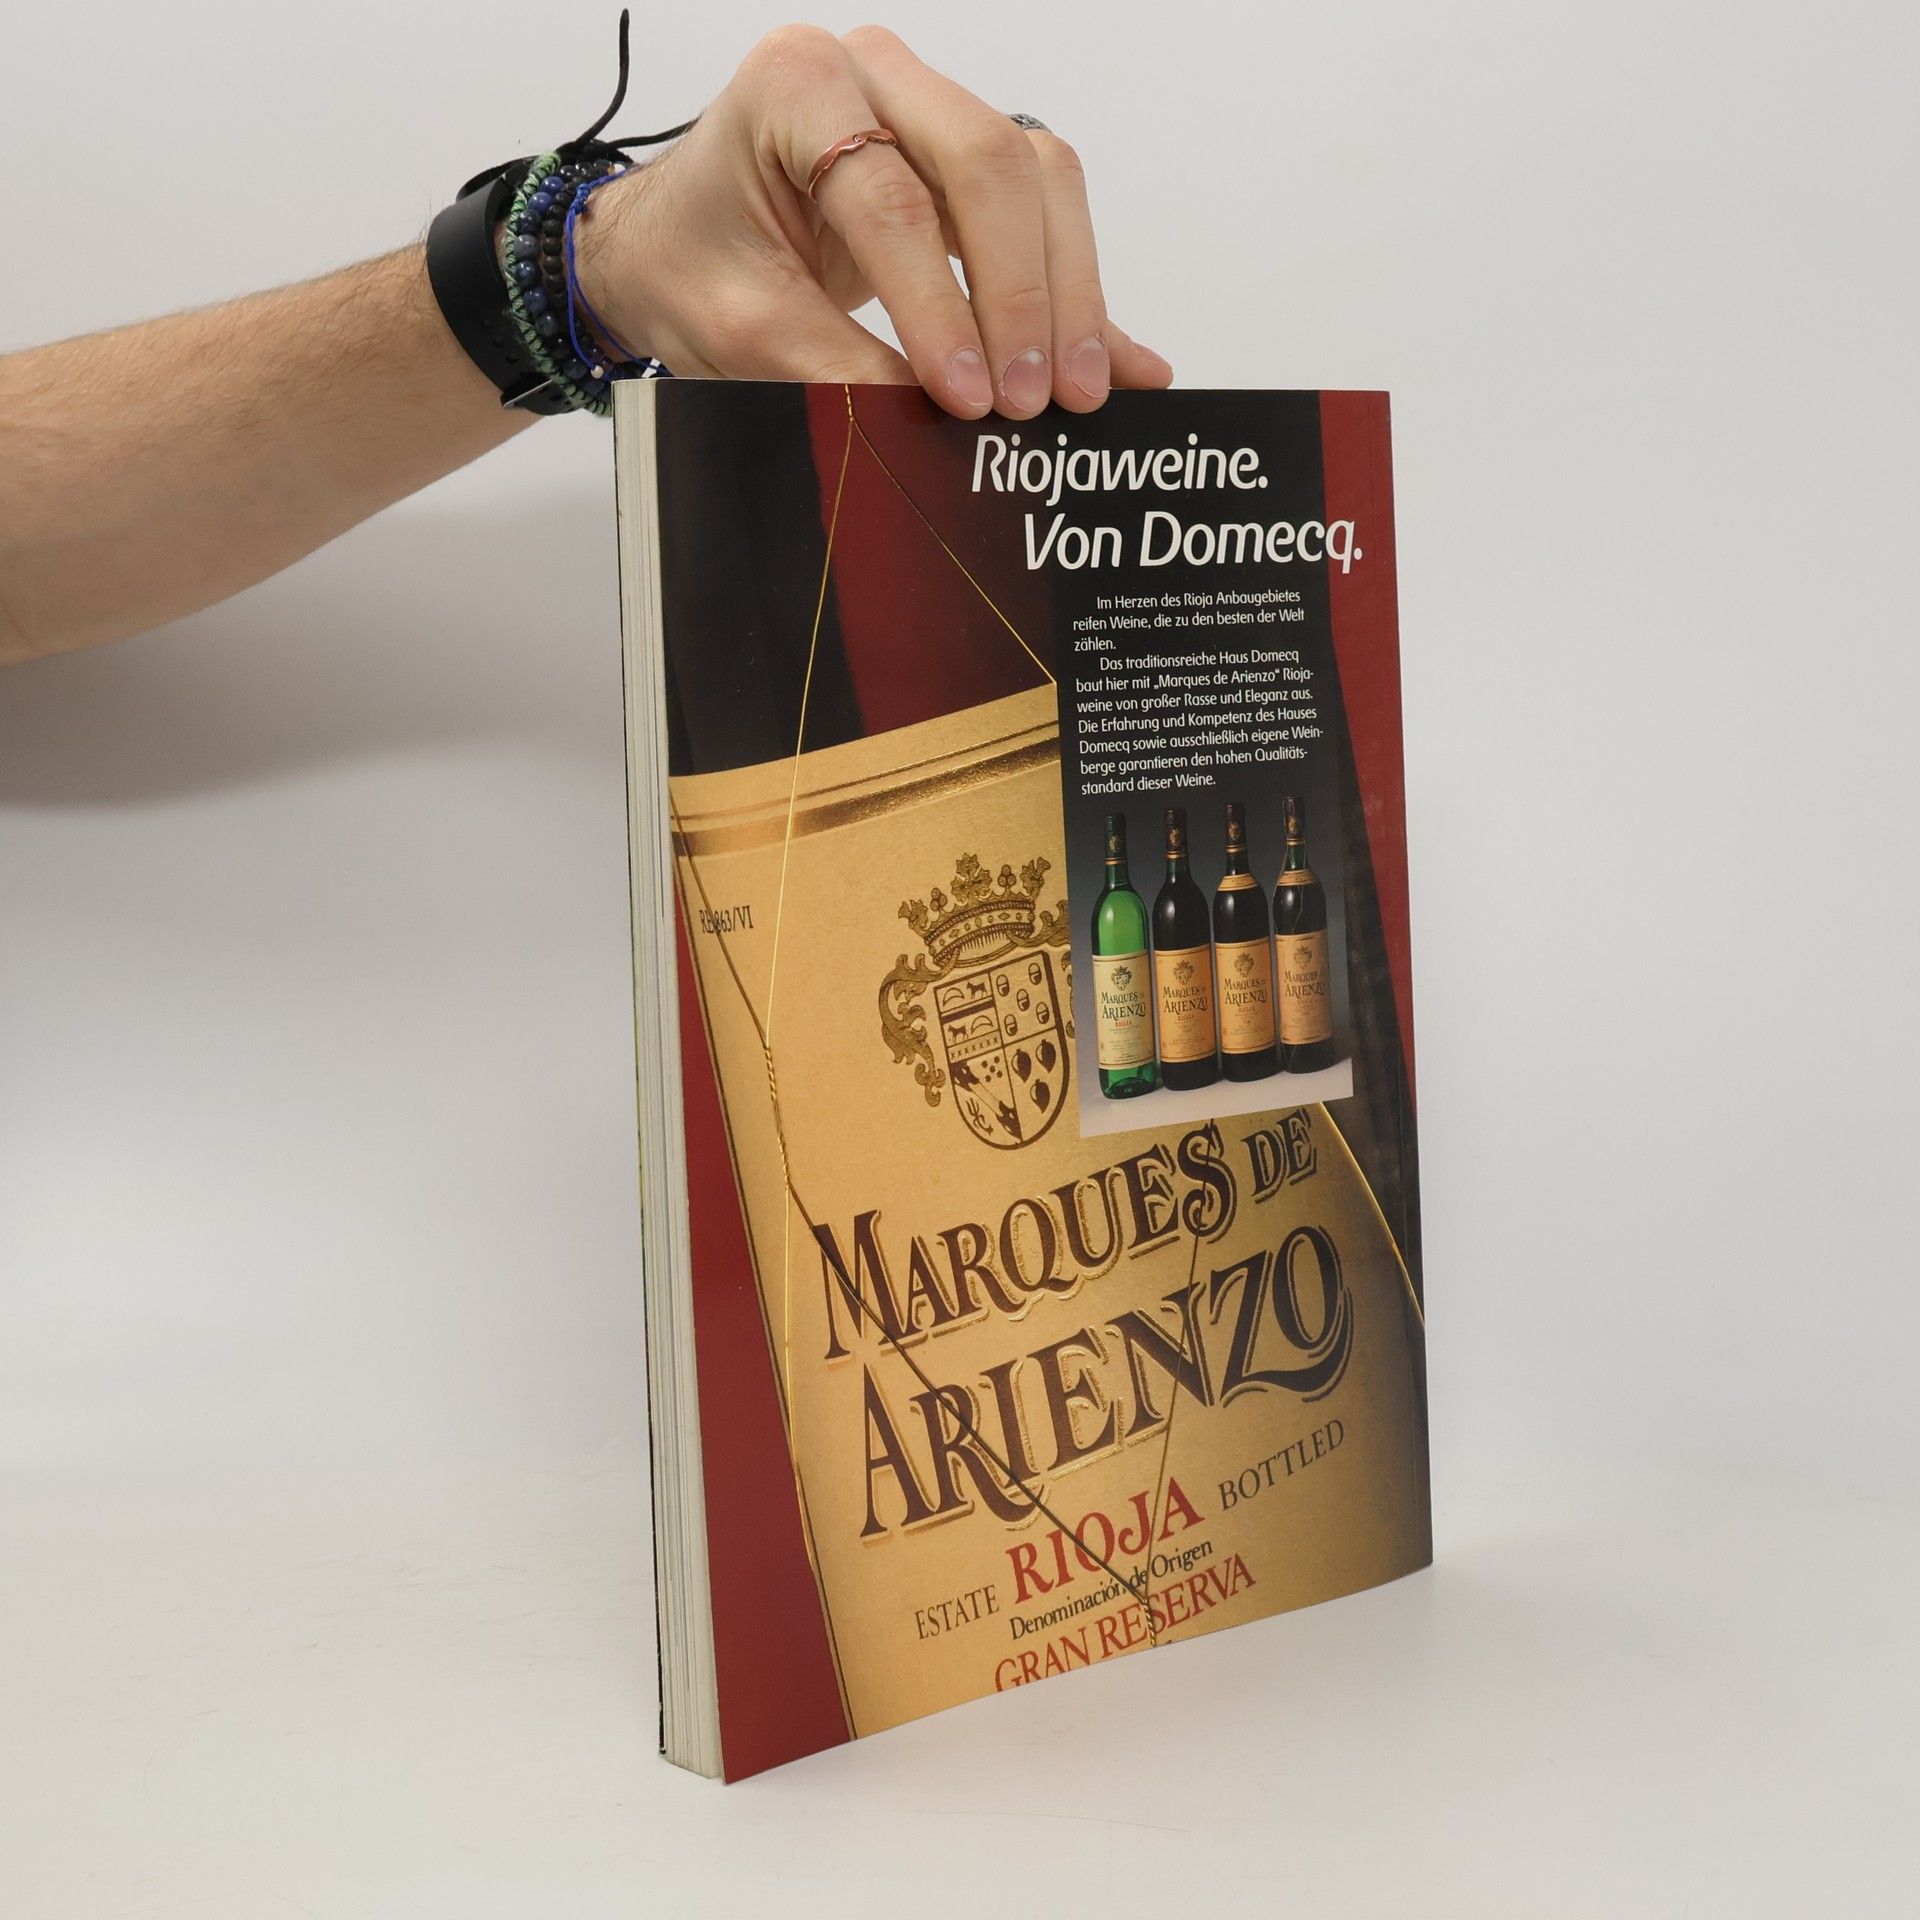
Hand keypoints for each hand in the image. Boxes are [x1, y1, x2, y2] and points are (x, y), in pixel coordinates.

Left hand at [574, 24, 1172, 417]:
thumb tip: (932, 421)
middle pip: (987, 161)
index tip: (967, 397)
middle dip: (1021, 292)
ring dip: (1067, 290)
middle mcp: (875, 78)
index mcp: (798, 89)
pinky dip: (1083, 295)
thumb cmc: (693, 265)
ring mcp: (931, 111)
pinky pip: (1049, 210)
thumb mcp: (740, 329)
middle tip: (1030, 400)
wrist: (675, 243)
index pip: (890, 197)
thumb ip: (833, 368)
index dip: (939, 304)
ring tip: (1072, 393)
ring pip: (1038, 176)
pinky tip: (1121, 363)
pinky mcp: (969, 164)